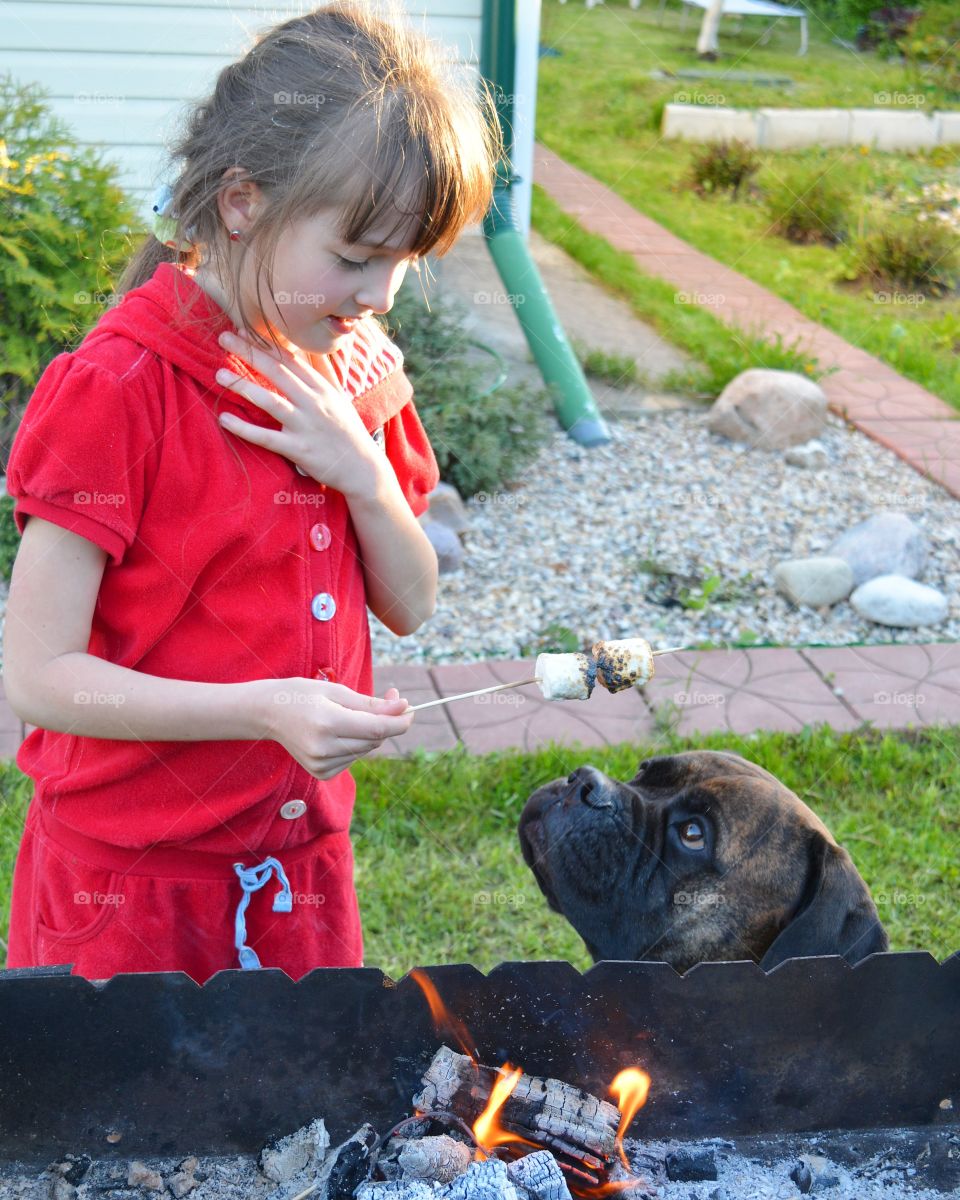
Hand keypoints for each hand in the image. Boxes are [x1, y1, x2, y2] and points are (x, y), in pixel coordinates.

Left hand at [215, 329, 381, 497]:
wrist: (363, 469)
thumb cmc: (348, 432)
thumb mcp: (339, 397)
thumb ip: (323, 373)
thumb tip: (313, 348)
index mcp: (322, 388)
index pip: (290, 359)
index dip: (266, 343)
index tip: (245, 329)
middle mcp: (313, 402)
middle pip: (277, 371)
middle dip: (249, 352)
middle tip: (224, 337)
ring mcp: (305, 426)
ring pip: (270, 401)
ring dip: (243, 386)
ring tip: (219, 374)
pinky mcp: (299, 450)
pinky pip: (266, 437)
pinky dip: (244, 428)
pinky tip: (224, 419)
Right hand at [259, 679, 413, 779]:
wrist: (268, 713)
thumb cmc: (303, 694)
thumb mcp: (337, 691)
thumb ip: (371, 704)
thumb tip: (404, 709)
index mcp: (327, 723)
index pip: (376, 729)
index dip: (399, 721)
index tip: (411, 709)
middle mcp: (323, 748)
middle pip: (374, 740)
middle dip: (387, 721)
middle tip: (389, 699)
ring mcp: (320, 764)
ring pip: (366, 750)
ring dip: (370, 732)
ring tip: (352, 714)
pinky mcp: (321, 773)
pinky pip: (354, 758)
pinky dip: (355, 744)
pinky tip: (338, 732)